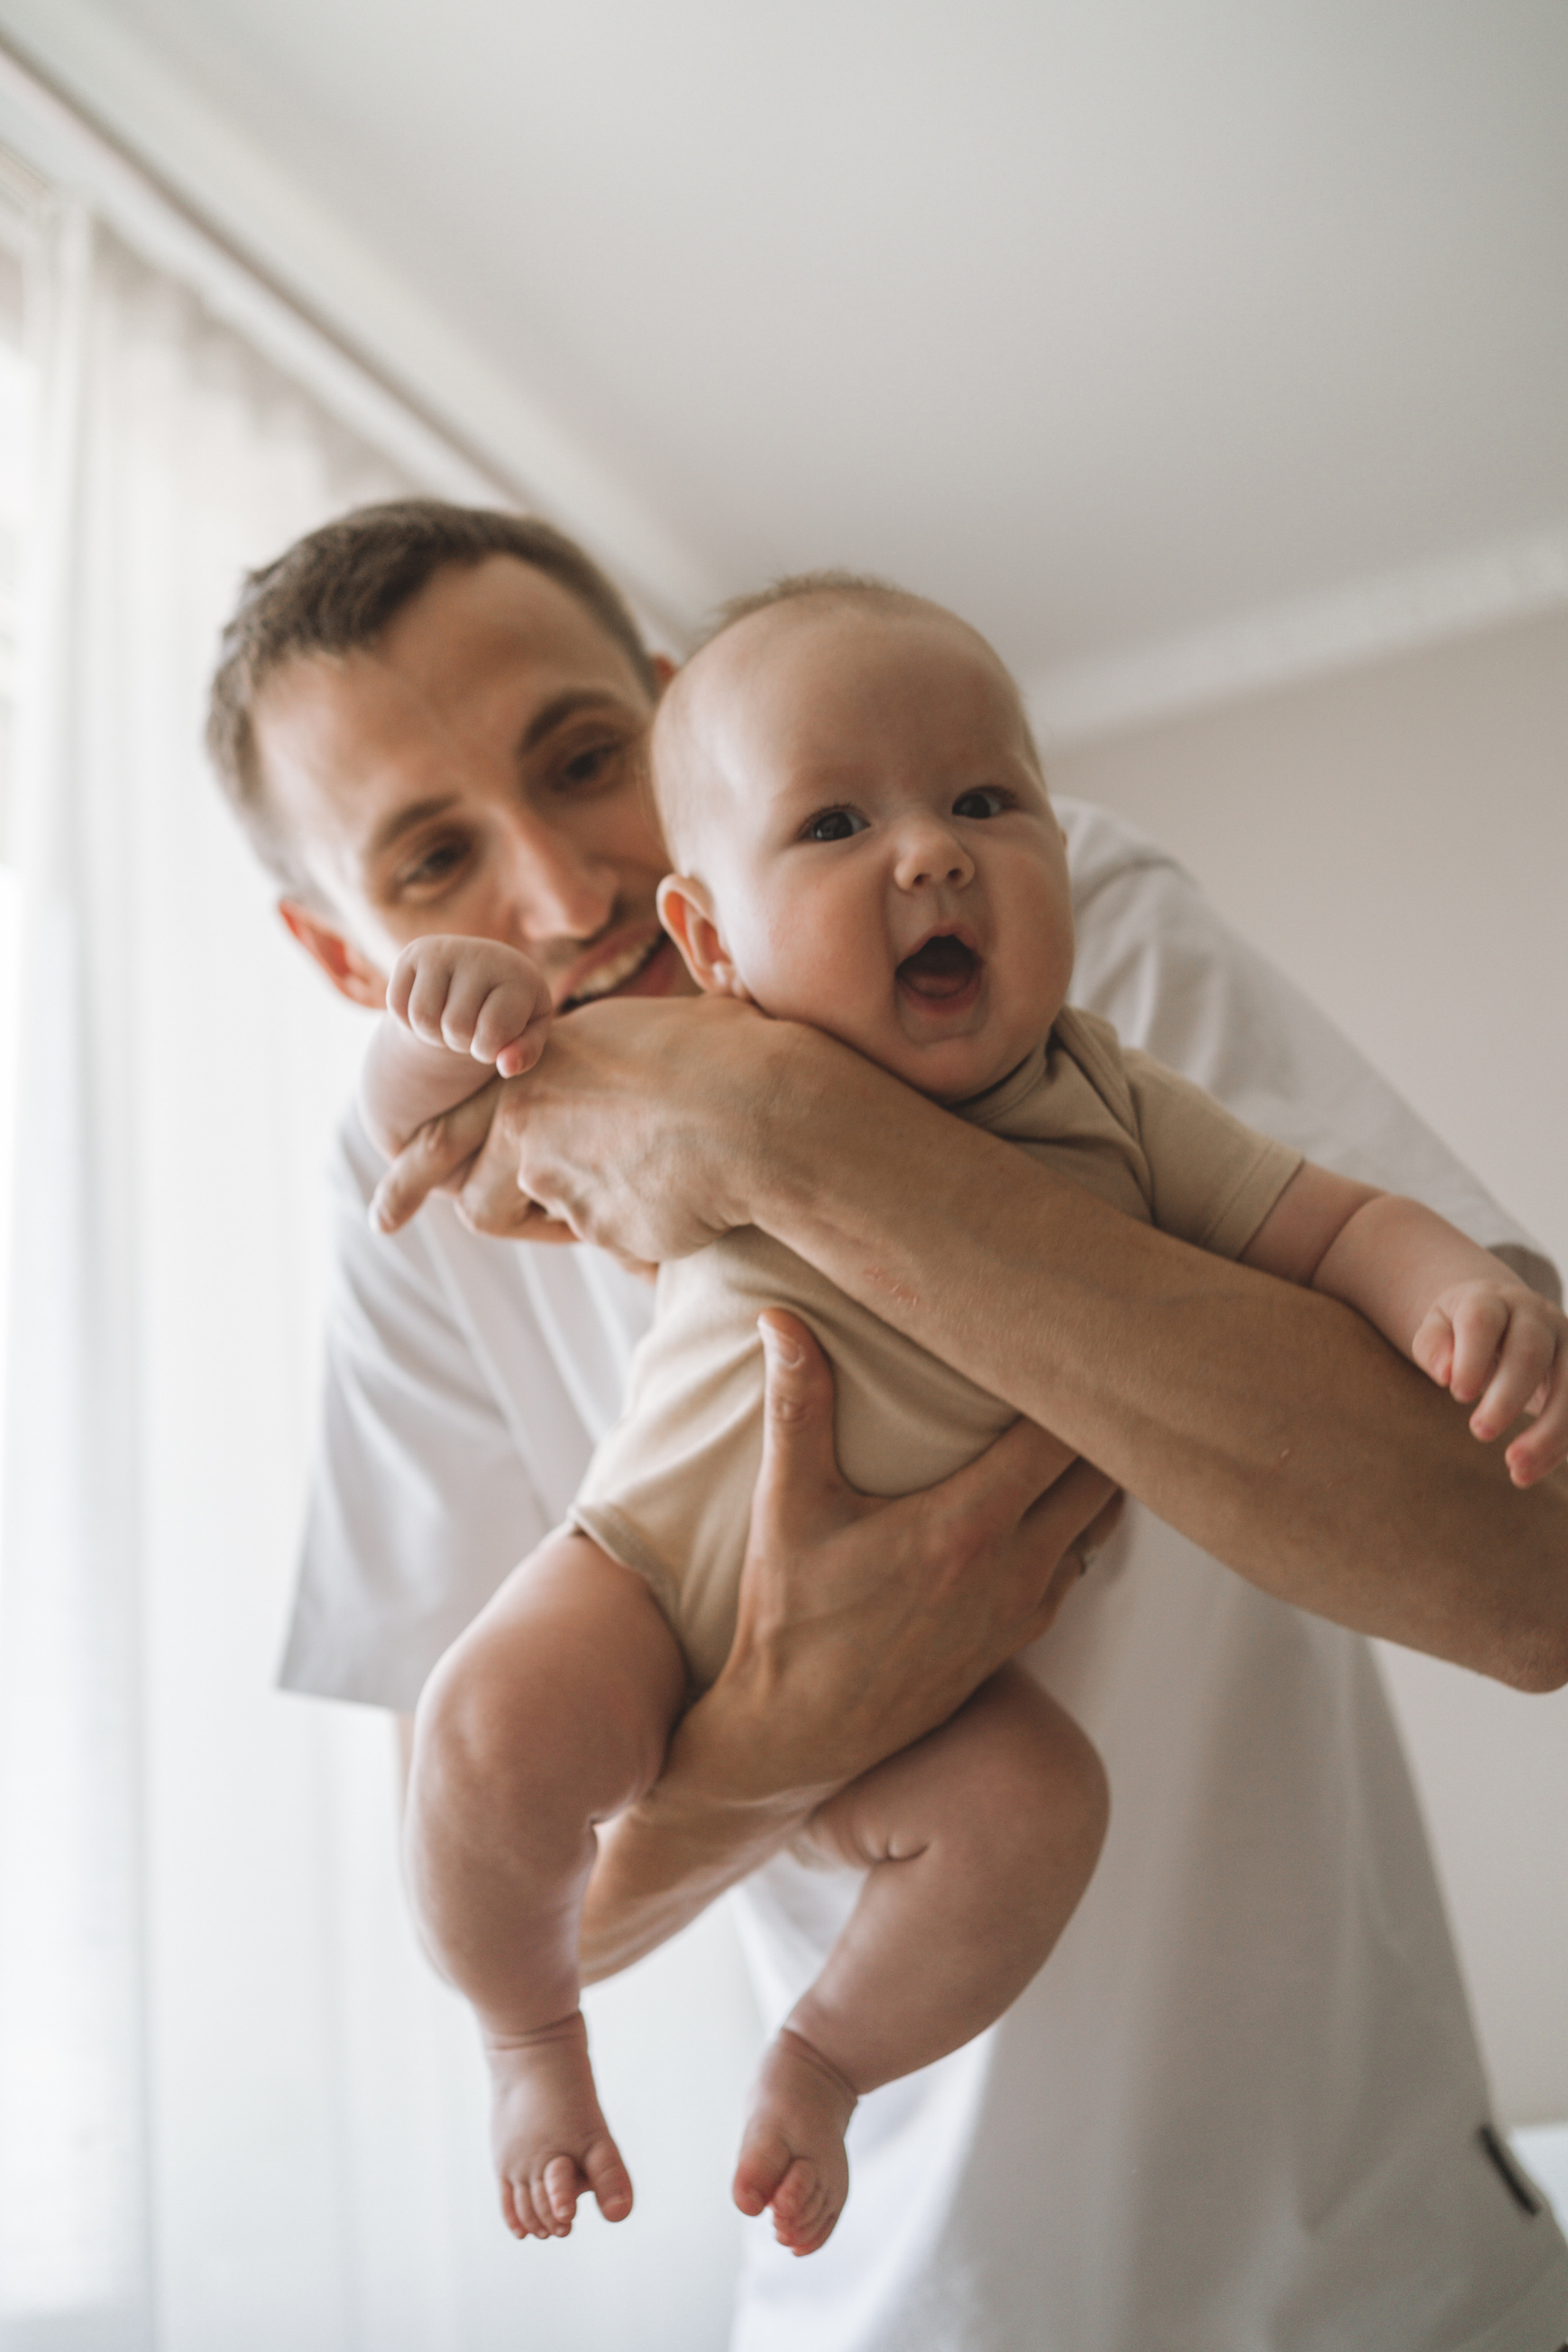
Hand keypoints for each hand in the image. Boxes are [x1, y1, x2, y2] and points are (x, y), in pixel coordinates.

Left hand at [371, 993, 789, 1246]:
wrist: (760, 1111)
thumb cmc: (736, 1056)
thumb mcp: (672, 1024)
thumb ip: (635, 1048)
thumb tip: (668, 1030)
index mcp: (545, 1060)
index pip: (460, 1111)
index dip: (421, 1153)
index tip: (387, 1176)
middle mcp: (531, 1112)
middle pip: (462, 1173)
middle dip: (413, 1191)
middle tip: (382, 1219)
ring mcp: (554, 1171)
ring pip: (513, 1213)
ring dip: (541, 1220)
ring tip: (608, 1204)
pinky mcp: (592, 1224)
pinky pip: (600, 1237)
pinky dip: (630, 1234)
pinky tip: (677, 1210)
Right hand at [388, 935, 552, 1079]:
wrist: (483, 971)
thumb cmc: (511, 1009)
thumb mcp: (528, 1033)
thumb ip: (525, 1054)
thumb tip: (506, 1066)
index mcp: (517, 975)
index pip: (493, 1030)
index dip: (487, 1051)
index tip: (493, 1041)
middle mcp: (480, 954)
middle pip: (455, 1027)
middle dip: (460, 1043)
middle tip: (470, 1030)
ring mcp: (443, 950)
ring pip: (423, 1018)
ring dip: (433, 1036)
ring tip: (450, 1023)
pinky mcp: (413, 952)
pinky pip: (396, 1005)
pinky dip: (410, 1021)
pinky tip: (431, 1009)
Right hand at [693, 1311, 1120, 1798]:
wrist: (798, 1738)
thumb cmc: (790, 1621)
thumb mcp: (787, 1507)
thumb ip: (796, 1407)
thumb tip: (778, 1317)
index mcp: (967, 1526)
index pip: (1058, 1436)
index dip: (1073, 1384)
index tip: (1075, 1341)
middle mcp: (1013, 1569)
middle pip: (1100, 1476)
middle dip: (1100, 1423)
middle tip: (1091, 1370)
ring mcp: (1022, 1610)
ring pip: (1099, 1524)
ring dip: (1098, 1474)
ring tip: (1085, 1423)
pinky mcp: (1015, 1641)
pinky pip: (1076, 1566)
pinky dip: (1079, 1524)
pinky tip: (1054, 1497)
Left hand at [1413, 1278, 1567, 1486]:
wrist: (1504, 1314)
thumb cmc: (1460, 1330)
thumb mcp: (1437, 1328)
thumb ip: (1433, 1346)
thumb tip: (1445, 1374)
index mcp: (1492, 1300)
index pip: (1483, 1321)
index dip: (1471, 1357)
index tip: (1458, 1395)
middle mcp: (1537, 1315)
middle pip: (1530, 1352)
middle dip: (1508, 1397)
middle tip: (1479, 1432)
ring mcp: (1567, 1340)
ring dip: (1548, 1432)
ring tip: (1517, 1471)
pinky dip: (1564, 1443)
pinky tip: (1537, 1468)